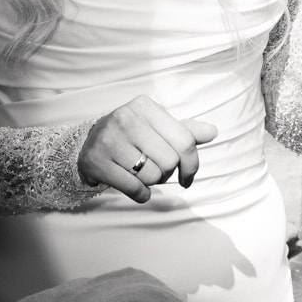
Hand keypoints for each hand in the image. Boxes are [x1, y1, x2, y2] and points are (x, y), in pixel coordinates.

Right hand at [78, 94, 216, 202]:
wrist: (89, 144)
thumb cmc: (132, 136)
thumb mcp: (158, 128)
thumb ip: (186, 131)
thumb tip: (212, 131)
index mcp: (145, 106)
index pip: (184, 141)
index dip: (192, 165)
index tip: (188, 176)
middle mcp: (126, 117)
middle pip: (169, 161)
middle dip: (167, 172)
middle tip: (154, 169)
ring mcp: (109, 139)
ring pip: (152, 176)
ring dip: (152, 182)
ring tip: (140, 173)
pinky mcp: (96, 161)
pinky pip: (135, 189)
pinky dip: (141, 194)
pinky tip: (134, 186)